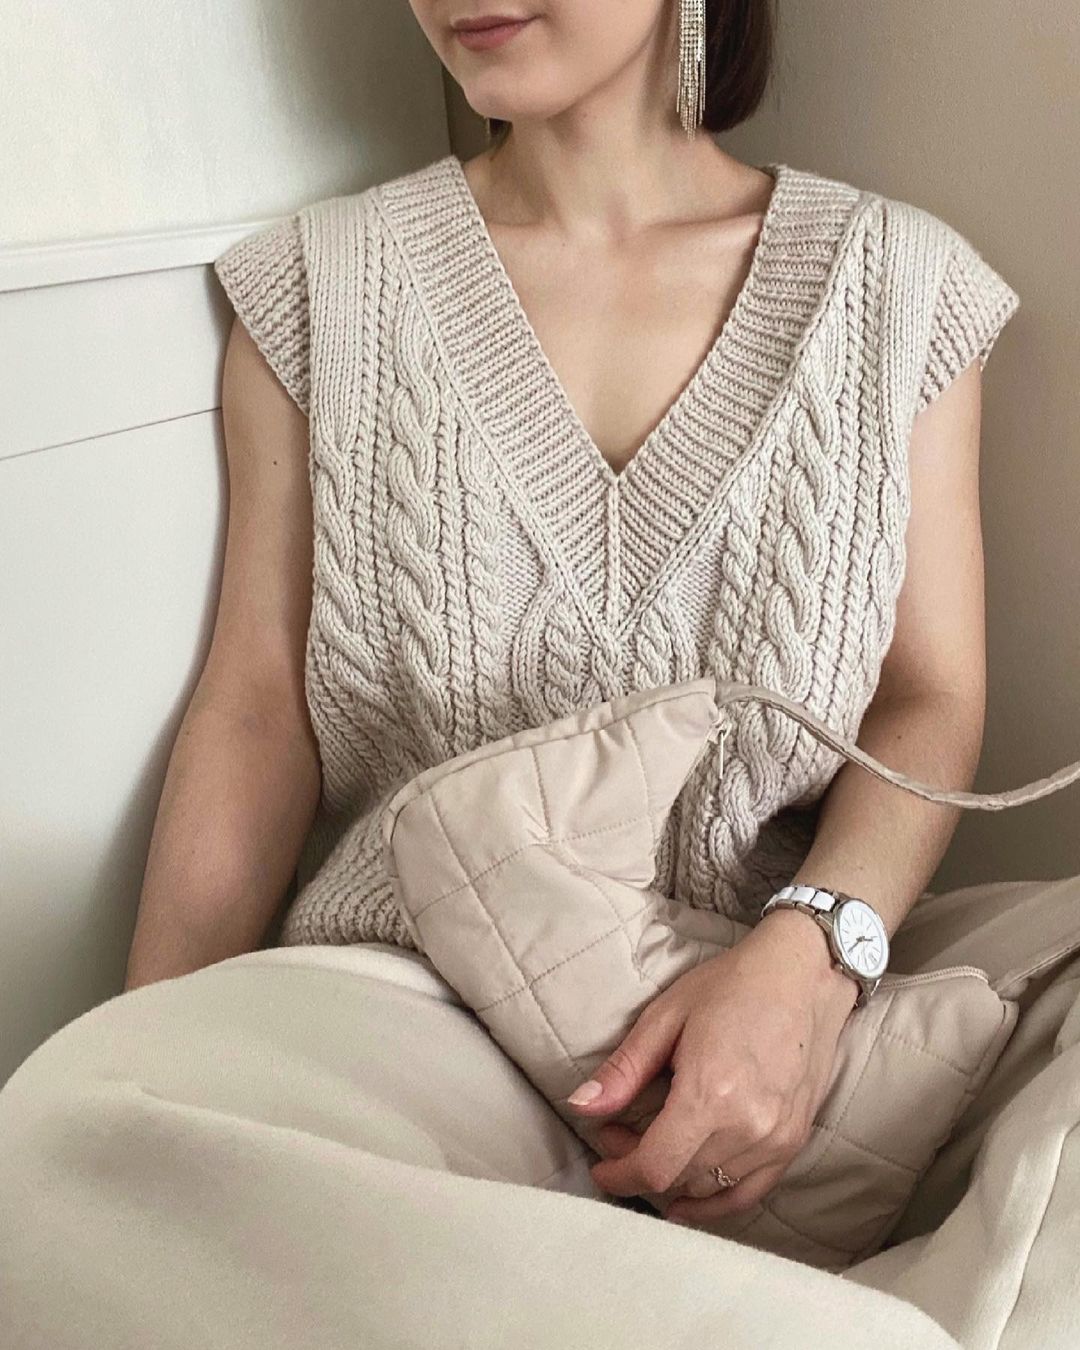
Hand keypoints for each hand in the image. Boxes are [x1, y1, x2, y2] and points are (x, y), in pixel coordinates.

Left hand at [565, 908, 858, 1223]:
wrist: (802, 974)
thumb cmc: (731, 985)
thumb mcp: (666, 1017)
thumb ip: (624, 1070)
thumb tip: (580, 1107)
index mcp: (710, 1094)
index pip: (655, 1167)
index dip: (619, 1174)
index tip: (600, 1165)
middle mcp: (748, 1126)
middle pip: (679, 1179)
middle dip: (638, 1166)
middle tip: (619, 1133)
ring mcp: (776, 1138)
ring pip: (710, 1189)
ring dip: (673, 1179)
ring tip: (653, 1146)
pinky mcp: (794, 1140)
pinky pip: (750, 1192)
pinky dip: (716, 1201)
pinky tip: (690, 1195)